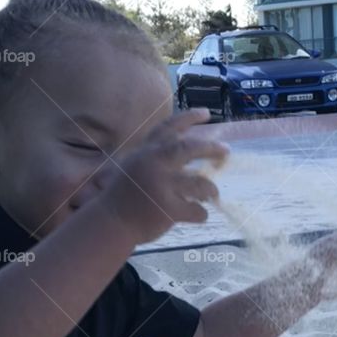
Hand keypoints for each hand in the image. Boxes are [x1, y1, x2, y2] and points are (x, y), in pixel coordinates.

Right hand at [95, 109, 227, 244]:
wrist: (110, 222)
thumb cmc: (125, 196)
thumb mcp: (134, 166)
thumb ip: (156, 156)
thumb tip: (190, 149)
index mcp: (145, 152)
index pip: (169, 128)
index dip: (189, 118)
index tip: (207, 113)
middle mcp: (153, 164)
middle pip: (189, 148)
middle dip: (211, 148)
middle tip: (226, 150)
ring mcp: (161, 186)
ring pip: (199, 184)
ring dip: (210, 189)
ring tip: (213, 193)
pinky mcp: (167, 209)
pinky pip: (196, 210)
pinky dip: (201, 214)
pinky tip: (200, 215)